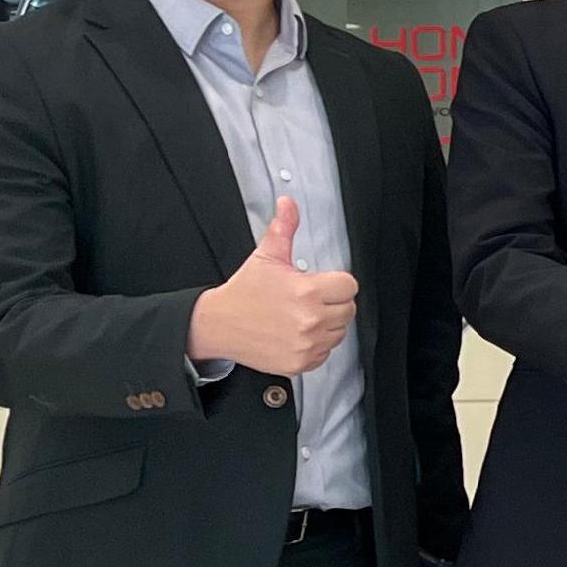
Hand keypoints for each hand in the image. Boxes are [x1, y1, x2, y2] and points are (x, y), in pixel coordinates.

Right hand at [187, 196, 358, 375]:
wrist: (217, 325)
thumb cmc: (243, 292)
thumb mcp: (266, 257)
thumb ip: (283, 228)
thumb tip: (288, 203)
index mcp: (307, 291)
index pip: (348, 286)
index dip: (335, 283)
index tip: (319, 284)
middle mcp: (310, 320)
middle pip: (348, 310)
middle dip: (332, 303)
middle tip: (308, 300)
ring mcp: (306, 344)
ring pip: (339, 333)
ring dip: (327, 325)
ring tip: (301, 316)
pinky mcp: (300, 363)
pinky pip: (326, 354)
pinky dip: (316, 346)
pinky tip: (297, 334)